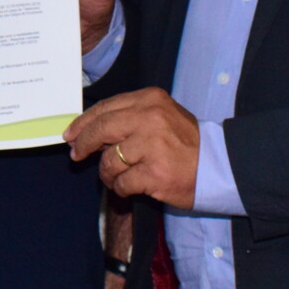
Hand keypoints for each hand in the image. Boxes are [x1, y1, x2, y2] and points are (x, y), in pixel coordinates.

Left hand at [66, 87, 199, 207]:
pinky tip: (128, 188)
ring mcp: (152, 146)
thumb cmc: (186, 143)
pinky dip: (120, 188)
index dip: (83, 122)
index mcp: (150, 100)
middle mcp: (150, 118)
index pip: (106, 108)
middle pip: (101, 130)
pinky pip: (121, 182)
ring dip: (107, 173)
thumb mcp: (161, 116)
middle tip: (76, 155)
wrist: (218, 166)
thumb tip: (88, 132)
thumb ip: (128, 118)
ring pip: (109, 160)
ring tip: (115, 177)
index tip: (70, 134)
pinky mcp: (154, 173)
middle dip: (83, 144)